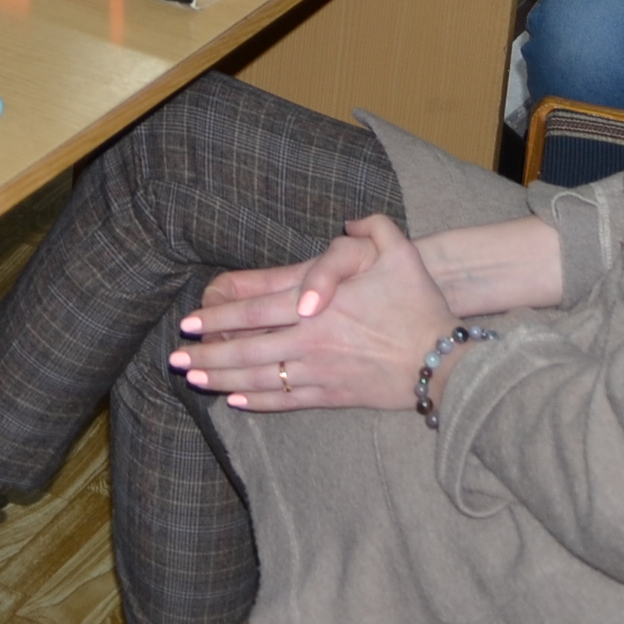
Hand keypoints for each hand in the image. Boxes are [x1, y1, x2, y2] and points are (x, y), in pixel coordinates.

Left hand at [169, 214, 459, 411]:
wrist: (446, 362)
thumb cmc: (420, 305)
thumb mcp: (400, 252)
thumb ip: (372, 227)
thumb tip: (348, 221)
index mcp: (319, 307)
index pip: (257, 311)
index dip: (220, 317)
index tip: (191, 321)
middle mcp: (312, 343)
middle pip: (248, 351)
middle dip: (208, 354)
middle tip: (177, 357)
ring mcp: (321, 374)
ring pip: (261, 379)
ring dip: (224, 379)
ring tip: (196, 379)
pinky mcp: (334, 396)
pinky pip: (287, 401)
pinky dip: (258, 402)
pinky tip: (237, 401)